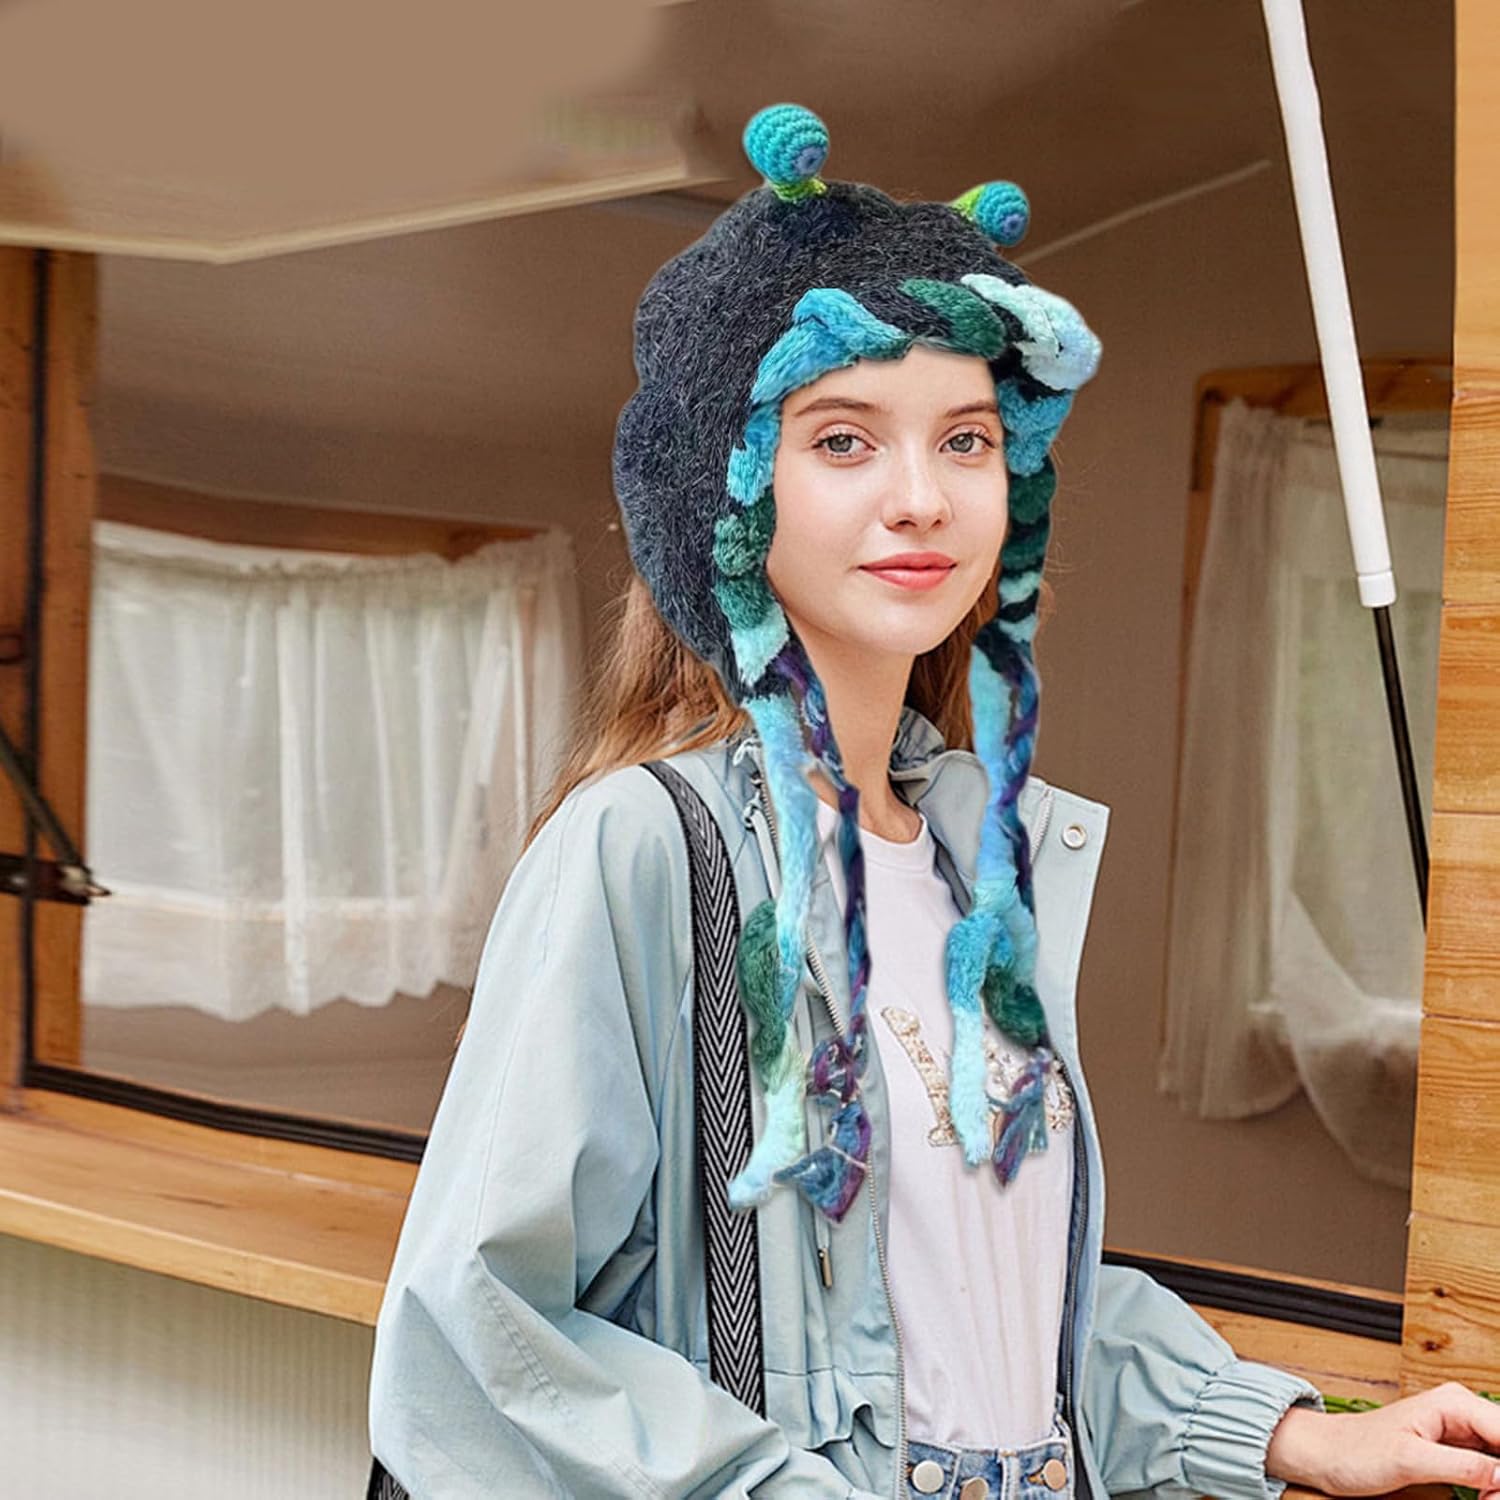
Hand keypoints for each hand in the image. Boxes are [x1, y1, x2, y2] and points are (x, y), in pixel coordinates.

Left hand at [1266, 1383, 1499, 1496]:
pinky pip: (1491, 1468)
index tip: (1499, 1493)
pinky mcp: (1457, 1449)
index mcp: (1454, 1403)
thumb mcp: (1411, 1460)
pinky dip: (1493, 1487)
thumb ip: (1463, 1466)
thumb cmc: (1357, 1450)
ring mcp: (1461, 1430)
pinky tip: (1483, 1498)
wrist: (1330, 1454)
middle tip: (1490, 1499)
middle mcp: (1462, 1410)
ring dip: (1499, 1485)